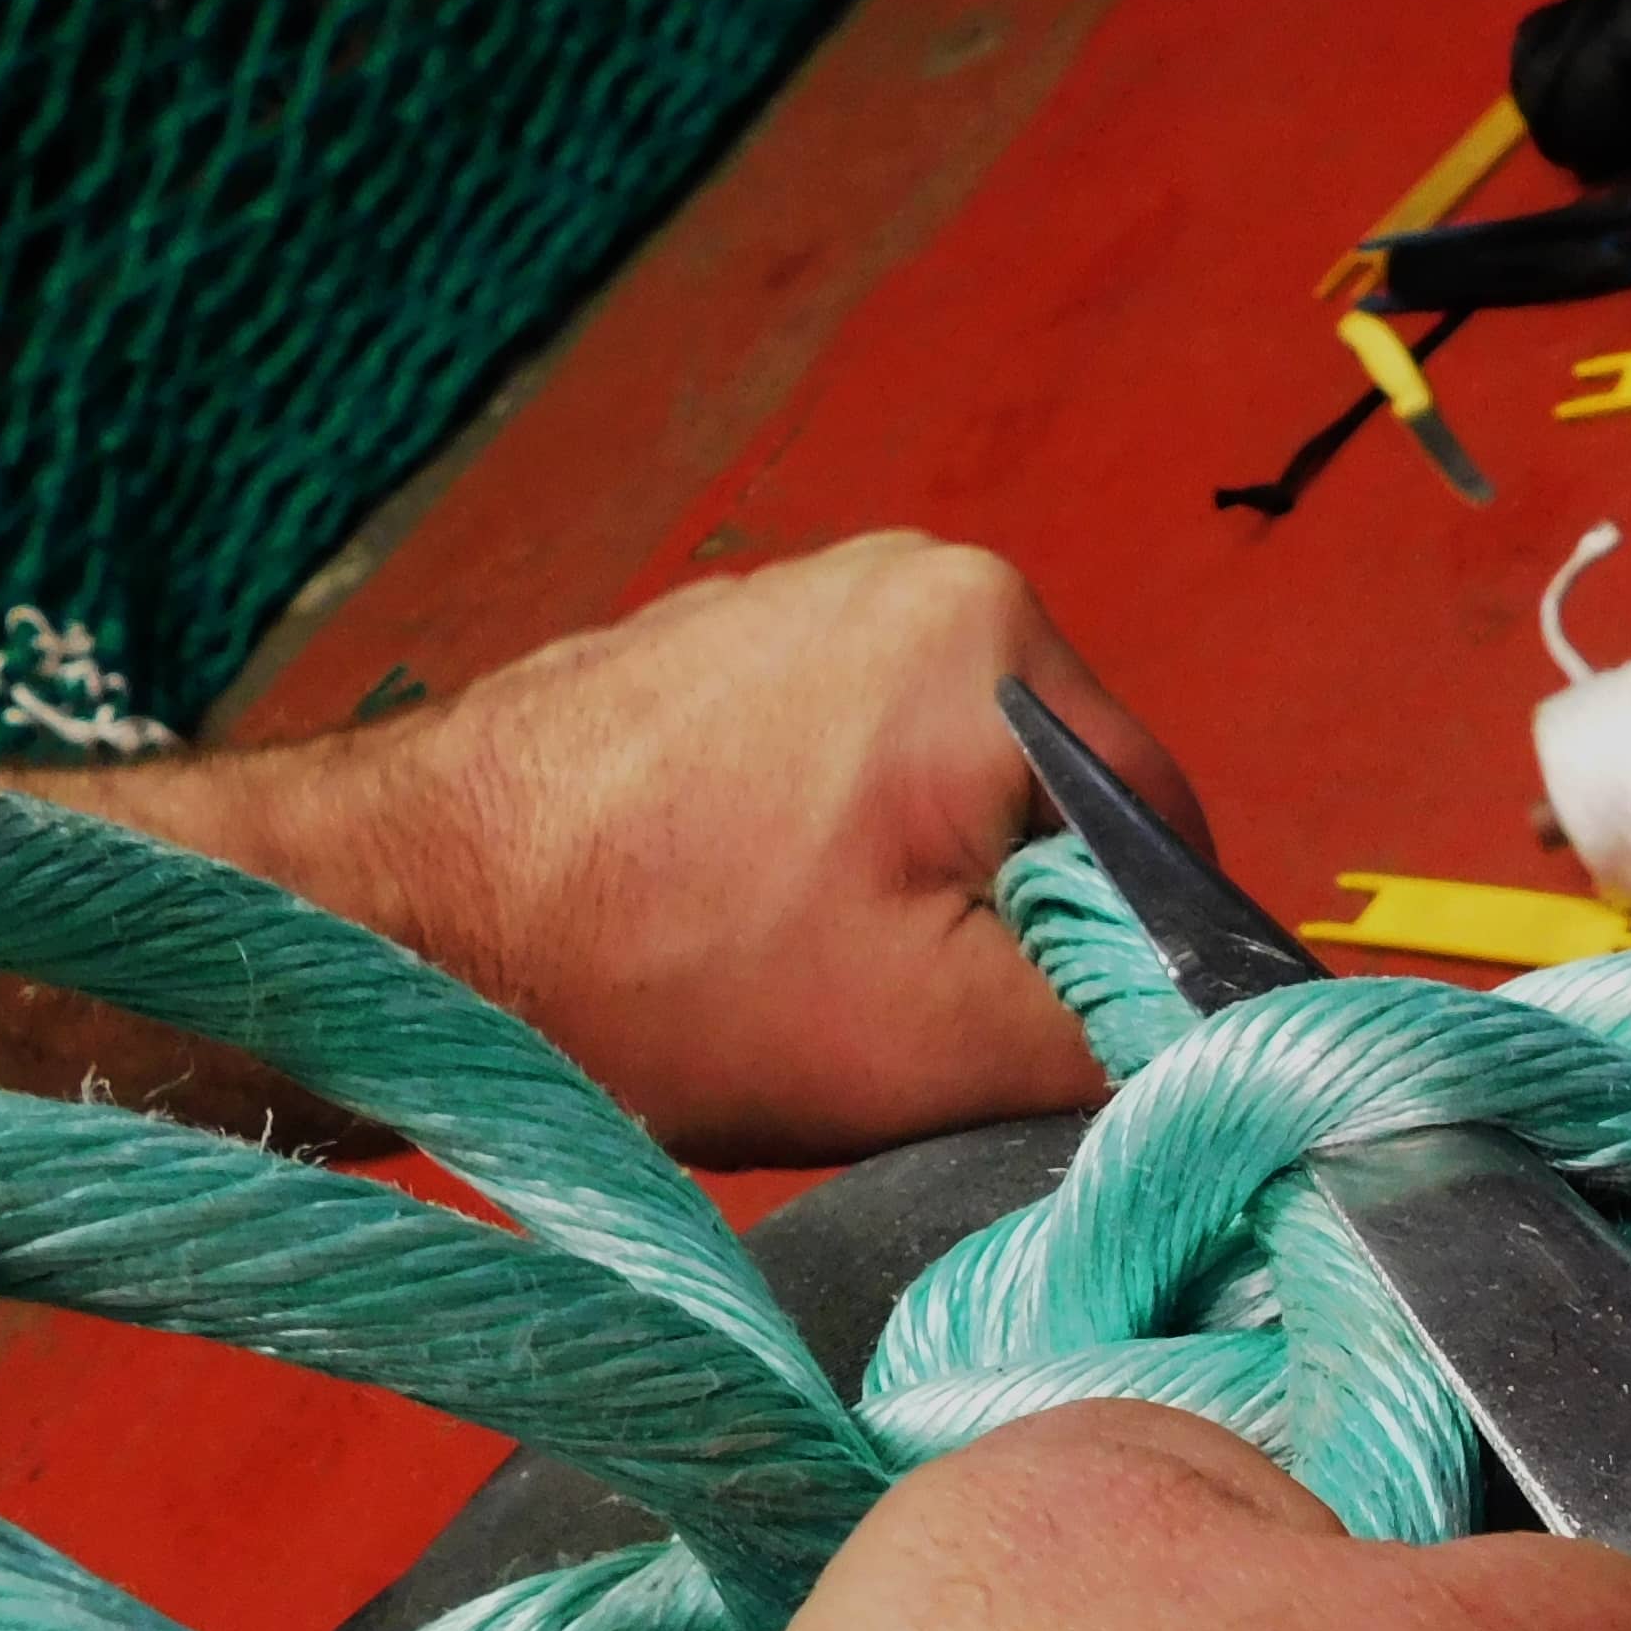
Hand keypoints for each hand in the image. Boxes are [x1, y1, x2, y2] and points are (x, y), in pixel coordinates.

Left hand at [222, 534, 1205, 1167]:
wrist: (402, 922)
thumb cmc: (657, 974)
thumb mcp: (941, 1046)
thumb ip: (1120, 1038)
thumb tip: (1228, 1054)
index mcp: (993, 635)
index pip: (1164, 835)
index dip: (1132, 973)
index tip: (1041, 1055)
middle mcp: (915, 574)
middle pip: (1057, 810)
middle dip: (1005, 932)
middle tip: (894, 1027)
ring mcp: (808, 597)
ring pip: (953, 801)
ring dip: (913, 906)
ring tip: (798, 979)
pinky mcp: (727, 647)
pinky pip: (852, 773)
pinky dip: (828, 865)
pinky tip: (739, 929)